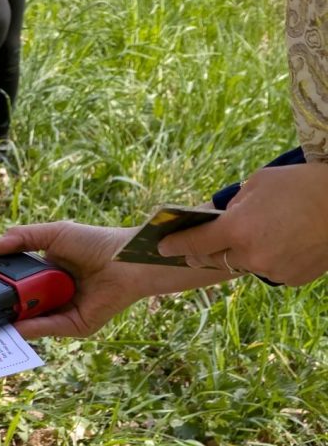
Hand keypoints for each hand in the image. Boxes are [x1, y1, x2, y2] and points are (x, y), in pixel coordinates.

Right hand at [0, 222, 142, 338]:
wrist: (128, 259)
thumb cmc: (94, 242)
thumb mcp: (52, 234)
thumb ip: (20, 238)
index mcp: (43, 272)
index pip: (12, 280)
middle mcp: (50, 294)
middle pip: (18, 303)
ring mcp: (62, 311)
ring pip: (30, 320)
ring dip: (10, 321)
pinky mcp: (75, 325)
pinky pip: (49, 328)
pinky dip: (31, 329)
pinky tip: (15, 327)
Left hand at [159, 162, 327, 285]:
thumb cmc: (301, 185)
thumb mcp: (258, 184)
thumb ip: (233, 204)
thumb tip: (221, 218)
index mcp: (237, 229)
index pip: (194, 242)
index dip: (175, 245)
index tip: (162, 248)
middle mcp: (252, 254)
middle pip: (214, 259)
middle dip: (201, 253)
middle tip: (192, 249)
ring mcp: (273, 269)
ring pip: (243, 265)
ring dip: (238, 255)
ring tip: (242, 241)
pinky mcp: (293, 278)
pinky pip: (268, 269)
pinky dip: (266, 259)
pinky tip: (274, 244)